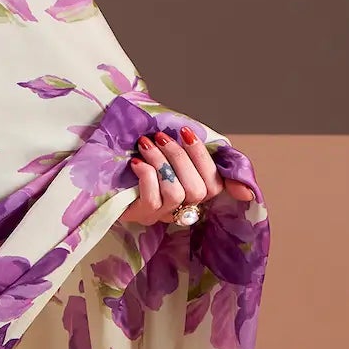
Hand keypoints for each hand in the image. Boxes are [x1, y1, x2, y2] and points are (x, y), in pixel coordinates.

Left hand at [122, 125, 258, 229]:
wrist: (104, 179)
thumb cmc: (144, 163)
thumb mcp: (173, 156)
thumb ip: (198, 155)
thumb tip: (244, 189)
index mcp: (196, 192)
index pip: (215, 183)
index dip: (205, 159)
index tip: (186, 132)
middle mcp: (183, 208)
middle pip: (198, 189)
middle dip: (181, 157)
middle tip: (162, 136)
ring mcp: (163, 215)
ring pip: (176, 193)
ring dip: (161, 163)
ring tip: (145, 144)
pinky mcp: (142, 216)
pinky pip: (153, 200)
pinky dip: (147, 176)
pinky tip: (136, 162)